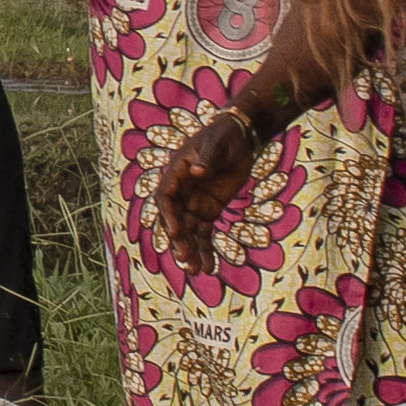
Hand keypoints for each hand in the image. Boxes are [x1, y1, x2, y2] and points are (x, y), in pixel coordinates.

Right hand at [154, 104, 261, 262]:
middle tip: (184, 258)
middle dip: (179, 240)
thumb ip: (207, 156)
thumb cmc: (224, 134)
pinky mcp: (209, 210)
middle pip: (175, 219)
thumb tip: (197, 171)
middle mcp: (182, 191)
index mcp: (177, 172)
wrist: (239, 137)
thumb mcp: (217, 141)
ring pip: (189, 232)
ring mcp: (194, 203)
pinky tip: (209, 267)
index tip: (176, 232)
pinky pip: (204, 233)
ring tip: (195, 271)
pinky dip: (206, 250)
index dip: (168, 215)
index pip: (166, 197)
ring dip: (190, 251)